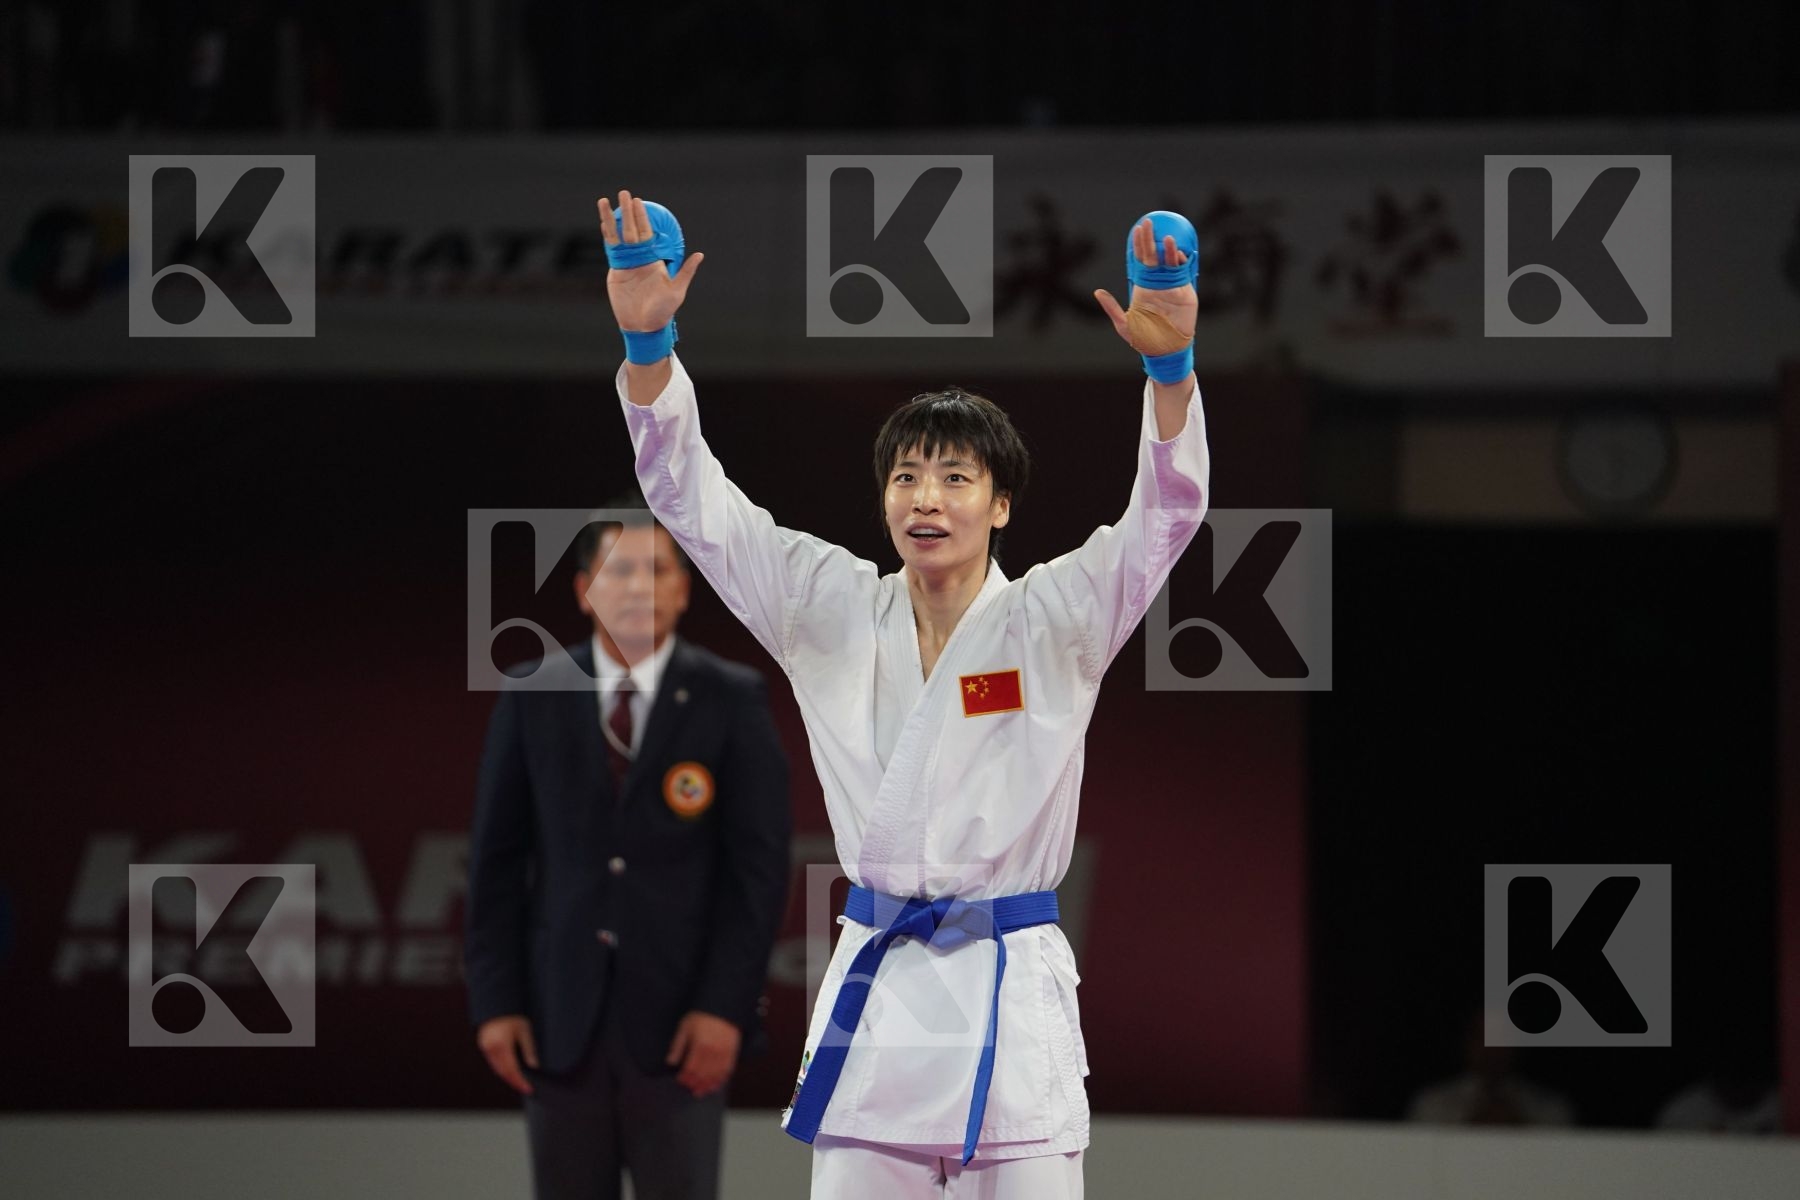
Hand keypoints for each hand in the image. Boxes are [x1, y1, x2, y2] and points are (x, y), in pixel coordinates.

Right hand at [476, 1014, 538, 1095]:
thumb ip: (529, 1050)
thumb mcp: (525, 1031)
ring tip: (520, 1081)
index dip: (520, 1082)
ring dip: (508, 1076)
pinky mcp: (484, 1046)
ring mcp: (485, 1048)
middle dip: (514, 1082)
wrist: (497, 1004)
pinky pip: (494, 1062)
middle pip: (503, 1072)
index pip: (511, 1071)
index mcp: (501, 1046)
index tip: (529, 1088)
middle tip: (526, 1087)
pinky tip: (510, 1070)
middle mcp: (490, 1049)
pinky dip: (502, 1068)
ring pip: (497, 1069)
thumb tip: (534, 1066)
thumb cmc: (513, 1015)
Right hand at [596, 190, 704, 331]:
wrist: (643, 325)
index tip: (639, 201)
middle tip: (624, 193)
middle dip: (628, 211)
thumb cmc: (663, 310)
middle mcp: (639, 257)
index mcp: (653, 259)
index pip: (646, 232)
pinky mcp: (615, 271)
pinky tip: (603, 223)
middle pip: (631, 229)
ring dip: (612, 218)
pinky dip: (606, 235)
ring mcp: (626, 263)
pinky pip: (610, 249)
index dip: (642, 217)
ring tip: (606, 201)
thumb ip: (686, 272)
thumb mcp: (676, 291)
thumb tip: (700, 254)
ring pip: (617, 235)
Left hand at [665, 1010, 740, 1097]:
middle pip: (703, 1074)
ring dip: (707, 1085)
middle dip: (695, 1084)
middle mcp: (713, 1051)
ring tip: (701, 1092)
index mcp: (699, 1045)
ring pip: (715, 1075)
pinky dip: (721, 1080)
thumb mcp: (684, 1027)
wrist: (722, 1006)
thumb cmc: (702, 1015)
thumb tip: (670, 1062)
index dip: (685, 1077)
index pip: (691, 1068)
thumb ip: (677, 1046)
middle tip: (690, 1089)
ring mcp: (724, 1052)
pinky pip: (728, 1070)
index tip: (680, 1080)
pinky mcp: (732, 1051)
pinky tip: (716, 1085)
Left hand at [1092, 217, 1197, 353]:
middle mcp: (1157, 282)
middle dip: (1151, 238)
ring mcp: (1172, 286)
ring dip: (1169, 250)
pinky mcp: (1185, 292)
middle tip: (1149, 222)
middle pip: (1153, 255)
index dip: (1138, 245)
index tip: (1137, 229)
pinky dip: (1182, 262)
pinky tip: (1179, 254)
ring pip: (1170, 261)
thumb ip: (1112, 308)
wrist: (1166, 350)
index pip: (1139, 260)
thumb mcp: (1124, 325)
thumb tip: (1097, 292)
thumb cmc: (1144, 339)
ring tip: (1167, 238)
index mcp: (1143, 286)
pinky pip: (1184, 273)